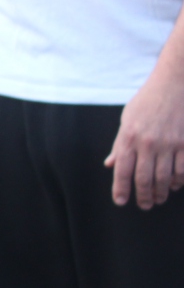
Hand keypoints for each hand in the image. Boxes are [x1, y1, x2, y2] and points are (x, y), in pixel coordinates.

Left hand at [105, 65, 183, 208]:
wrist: (175, 83)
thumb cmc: (148, 101)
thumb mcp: (127, 120)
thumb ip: (120, 144)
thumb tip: (111, 164)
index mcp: (129, 137)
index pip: (123, 170)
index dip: (121, 189)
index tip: (121, 201)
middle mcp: (148, 143)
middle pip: (144, 178)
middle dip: (143, 196)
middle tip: (144, 205)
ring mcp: (169, 143)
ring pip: (165, 177)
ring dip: (161, 192)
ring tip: (159, 198)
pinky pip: (183, 169)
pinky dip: (179, 180)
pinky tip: (175, 184)